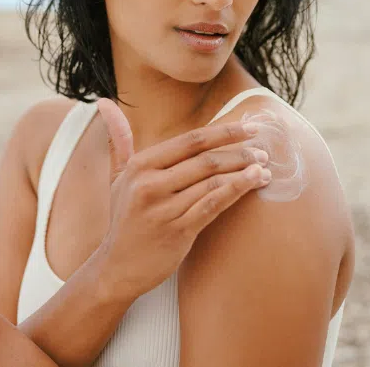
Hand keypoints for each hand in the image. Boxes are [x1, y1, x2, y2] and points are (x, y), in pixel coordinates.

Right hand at [94, 98, 270, 299]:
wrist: (117, 267)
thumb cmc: (124, 218)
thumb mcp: (118, 177)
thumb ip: (119, 140)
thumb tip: (105, 102)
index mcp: (140, 165)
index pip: (190, 141)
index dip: (223, 132)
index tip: (249, 127)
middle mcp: (150, 184)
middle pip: (205, 159)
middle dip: (239, 152)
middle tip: (262, 150)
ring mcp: (164, 209)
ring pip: (213, 182)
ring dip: (243, 172)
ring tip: (264, 168)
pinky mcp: (178, 231)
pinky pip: (213, 205)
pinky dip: (236, 191)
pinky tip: (254, 183)